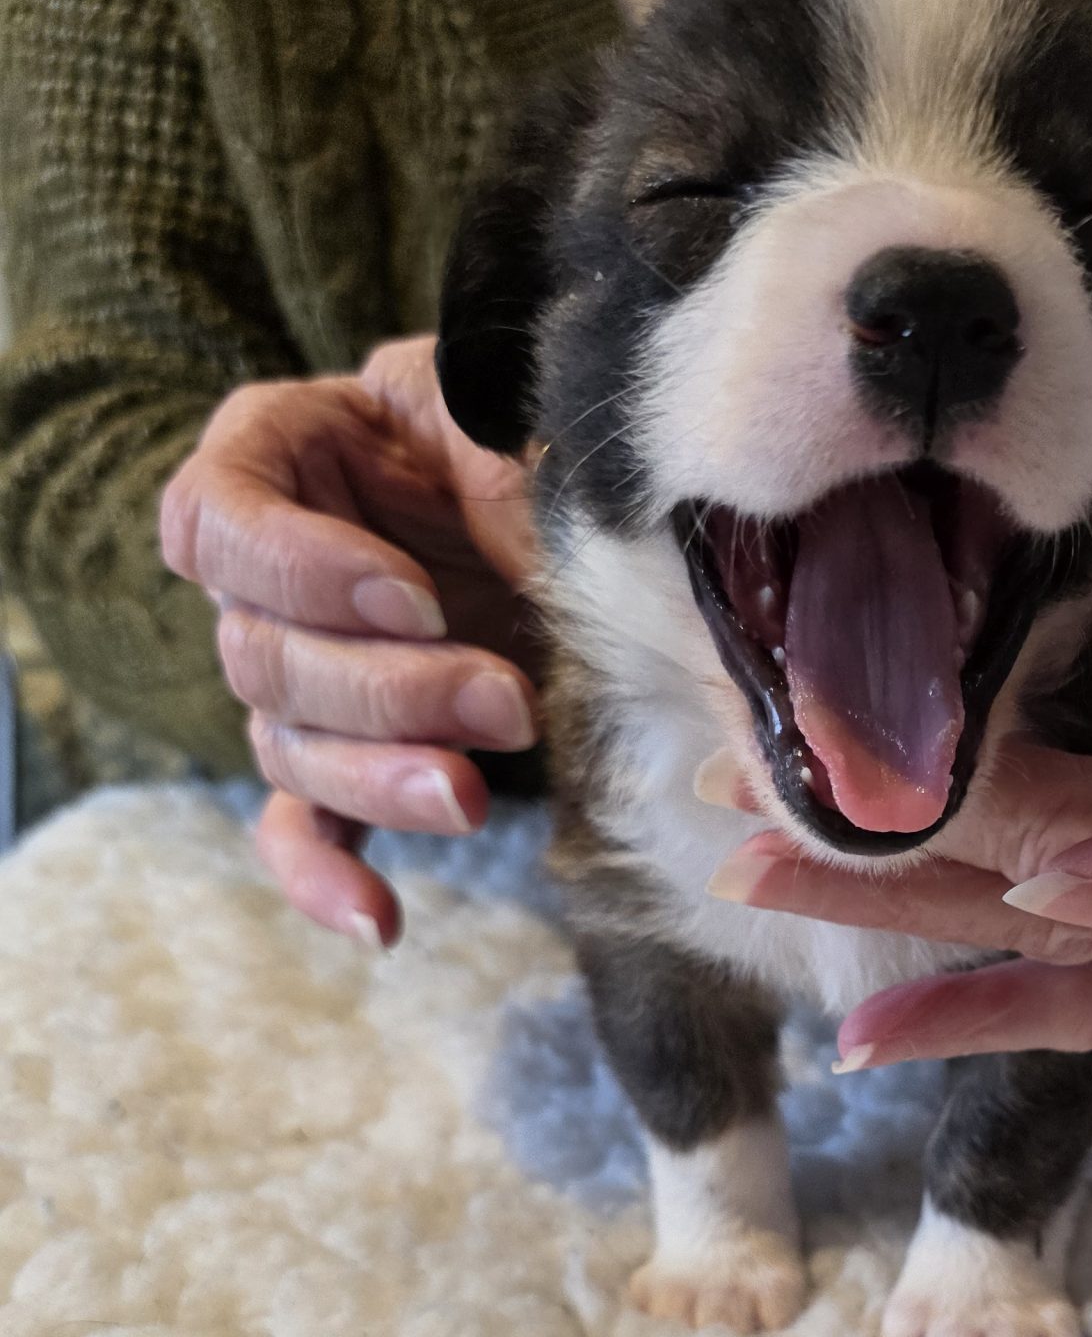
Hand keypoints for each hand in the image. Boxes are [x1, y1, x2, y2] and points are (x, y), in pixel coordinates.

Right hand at [161, 334, 540, 944]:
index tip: (418, 600)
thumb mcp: (524, 415)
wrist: (628, 528)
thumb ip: (492, 448)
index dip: (302, 569)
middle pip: (259, 653)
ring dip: (381, 779)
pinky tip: (379, 922)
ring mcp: (308, 667)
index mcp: (289, 450)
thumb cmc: (563, 444)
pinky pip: (304, 828)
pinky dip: (328, 876)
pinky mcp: (355, 752)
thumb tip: (520, 498)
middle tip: (507, 703)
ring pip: (286, 747)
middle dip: (386, 691)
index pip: (217, 515)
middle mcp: (276, 567)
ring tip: (475, 797)